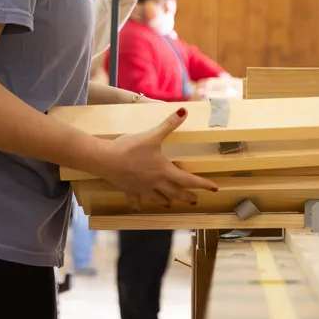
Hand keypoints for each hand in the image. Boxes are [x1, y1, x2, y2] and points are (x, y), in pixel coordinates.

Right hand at [94, 107, 217, 207]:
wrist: (104, 159)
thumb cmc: (129, 148)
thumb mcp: (152, 135)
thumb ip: (169, 124)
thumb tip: (184, 111)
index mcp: (164, 171)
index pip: (188, 180)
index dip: (203, 184)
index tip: (214, 189)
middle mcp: (156, 183)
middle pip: (175, 193)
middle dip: (187, 196)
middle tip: (195, 200)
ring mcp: (142, 188)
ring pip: (158, 198)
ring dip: (167, 200)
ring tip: (171, 203)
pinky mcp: (128, 190)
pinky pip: (135, 200)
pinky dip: (139, 204)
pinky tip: (140, 207)